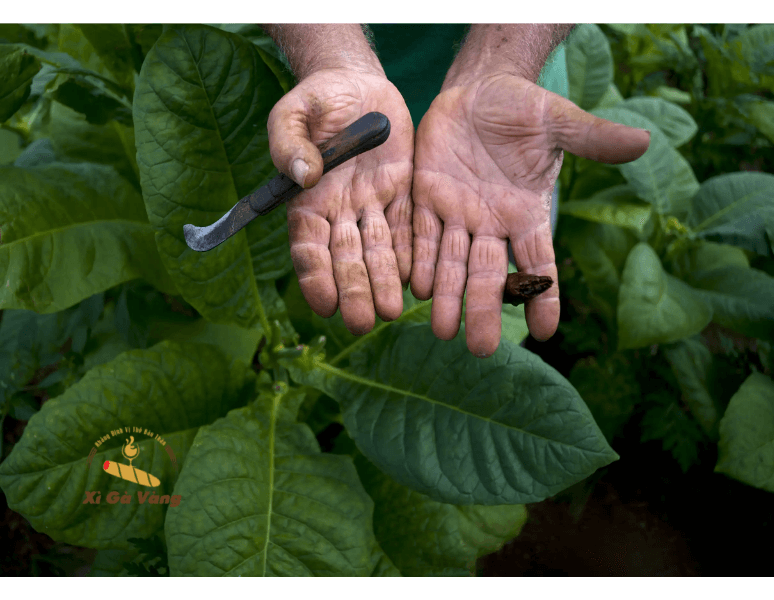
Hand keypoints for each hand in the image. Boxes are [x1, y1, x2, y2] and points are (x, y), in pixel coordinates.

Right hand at [268, 69, 413, 333]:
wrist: (358, 82)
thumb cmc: (317, 98)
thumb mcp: (295, 112)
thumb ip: (290, 142)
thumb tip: (303, 176)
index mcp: (307, 199)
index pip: (309, 247)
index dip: (315, 277)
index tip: (324, 304)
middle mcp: (340, 211)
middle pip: (346, 259)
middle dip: (355, 291)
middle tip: (364, 323)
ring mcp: (373, 205)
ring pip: (379, 251)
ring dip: (384, 282)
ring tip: (392, 312)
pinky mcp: (403, 194)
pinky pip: (407, 228)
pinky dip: (410, 255)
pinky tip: (417, 281)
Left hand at [410, 73, 650, 356]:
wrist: (478, 89)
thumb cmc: (523, 108)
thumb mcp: (558, 120)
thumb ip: (592, 137)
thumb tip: (644, 142)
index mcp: (525, 212)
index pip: (539, 263)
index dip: (544, 296)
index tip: (545, 331)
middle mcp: (491, 223)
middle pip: (489, 275)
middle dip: (484, 310)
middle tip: (479, 349)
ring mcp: (457, 213)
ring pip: (451, 263)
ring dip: (448, 296)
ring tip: (443, 330)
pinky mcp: (426, 196)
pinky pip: (419, 233)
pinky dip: (418, 260)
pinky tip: (415, 289)